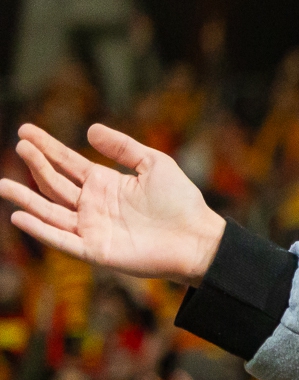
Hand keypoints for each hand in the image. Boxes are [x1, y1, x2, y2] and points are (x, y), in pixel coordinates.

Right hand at [2, 124, 225, 285]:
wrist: (198, 237)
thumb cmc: (181, 201)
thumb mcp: (154, 164)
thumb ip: (123, 148)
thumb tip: (90, 129)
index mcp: (105, 184)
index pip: (67, 163)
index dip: (47, 147)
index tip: (25, 131)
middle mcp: (93, 205)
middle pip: (55, 183)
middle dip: (36, 165)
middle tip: (20, 146)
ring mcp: (92, 228)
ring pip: (50, 211)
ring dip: (26, 198)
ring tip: (3, 184)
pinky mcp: (96, 250)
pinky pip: (62, 240)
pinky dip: (41, 230)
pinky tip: (20, 216)